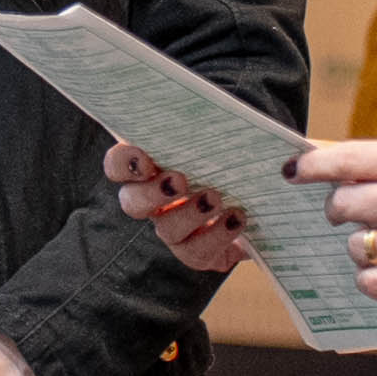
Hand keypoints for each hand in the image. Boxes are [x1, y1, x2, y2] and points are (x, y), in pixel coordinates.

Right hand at [105, 140, 248, 273]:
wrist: (259, 199)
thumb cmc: (232, 160)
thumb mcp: (219, 141)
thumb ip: (206, 131)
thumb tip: (221, 122)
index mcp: (151, 167)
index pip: (117, 164)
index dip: (123, 164)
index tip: (145, 161)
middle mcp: (154, 201)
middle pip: (132, 203)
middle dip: (152, 194)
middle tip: (180, 181)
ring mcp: (174, 230)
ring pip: (167, 230)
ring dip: (190, 214)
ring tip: (217, 198)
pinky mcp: (196, 253)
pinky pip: (196, 253)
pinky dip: (217, 234)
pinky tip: (236, 219)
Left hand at [289, 139, 376, 309]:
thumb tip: (333, 163)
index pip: (347, 159)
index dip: (311, 166)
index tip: (292, 170)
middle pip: (343, 204)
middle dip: (340, 212)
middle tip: (352, 216)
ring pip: (356, 246)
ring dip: (364, 248)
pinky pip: (371, 282)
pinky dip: (375, 280)